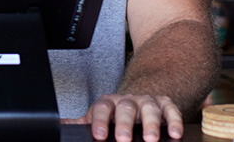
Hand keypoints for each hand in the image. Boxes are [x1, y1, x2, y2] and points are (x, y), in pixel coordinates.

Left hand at [63, 94, 182, 141]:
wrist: (138, 96)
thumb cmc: (116, 112)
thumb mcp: (98, 116)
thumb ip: (82, 122)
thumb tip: (58, 125)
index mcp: (108, 103)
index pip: (102, 108)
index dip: (100, 121)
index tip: (99, 135)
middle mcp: (128, 100)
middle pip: (126, 108)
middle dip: (125, 124)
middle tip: (124, 139)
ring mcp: (147, 101)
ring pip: (149, 109)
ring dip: (151, 124)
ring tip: (151, 139)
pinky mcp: (165, 104)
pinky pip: (171, 110)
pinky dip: (174, 120)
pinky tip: (174, 133)